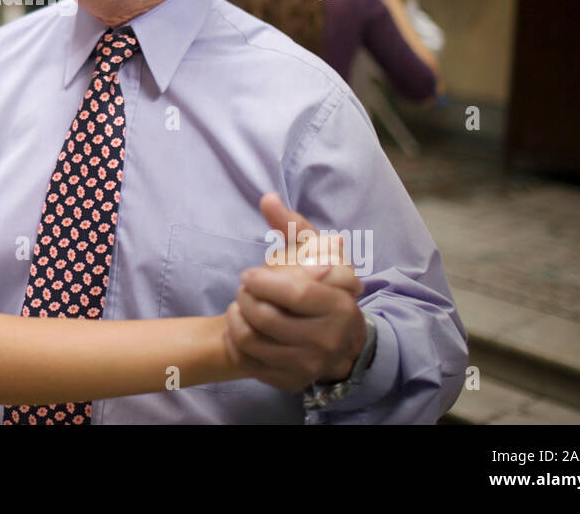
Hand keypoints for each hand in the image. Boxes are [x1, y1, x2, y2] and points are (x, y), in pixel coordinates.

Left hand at [223, 194, 366, 391]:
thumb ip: (293, 226)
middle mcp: (327, 339)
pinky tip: (241, 326)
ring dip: (236, 319)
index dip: (264, 282)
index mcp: (339, 305)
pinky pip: (250, 362)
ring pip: (253, 341)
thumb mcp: (317, 254)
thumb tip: (267, 198)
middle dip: (246, 299)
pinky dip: (237, 342)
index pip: (295, 294)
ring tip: (240, 306)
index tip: (248, 274)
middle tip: (243, 290)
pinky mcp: (291, 381)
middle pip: (268, 318)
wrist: (343, 342)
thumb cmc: (324, 288)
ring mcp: (309, 364)